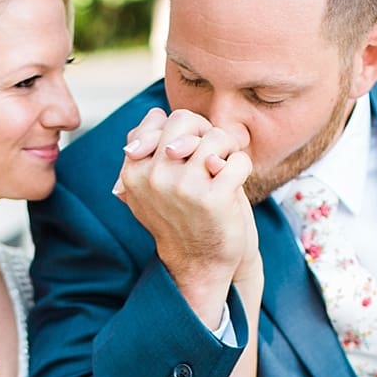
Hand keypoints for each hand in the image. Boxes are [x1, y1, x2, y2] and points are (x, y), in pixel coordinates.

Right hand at [113, 107, 257, 324]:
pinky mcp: (212, 198)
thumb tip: (155, 114)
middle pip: (185, 120)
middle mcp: (152, 176)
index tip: (187, 150)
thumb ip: (148, 148)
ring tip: (221, 171)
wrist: (197, 262)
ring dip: (228, 151)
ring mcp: (181, 187)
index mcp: (133, 171)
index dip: (181, 129)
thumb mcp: (150, 184)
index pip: (157, 120)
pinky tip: (233, 186)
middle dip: (205, 132)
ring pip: (216, 137)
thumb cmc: (180, 216)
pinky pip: (238, 160)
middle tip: (211, 155)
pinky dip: (242, 169)